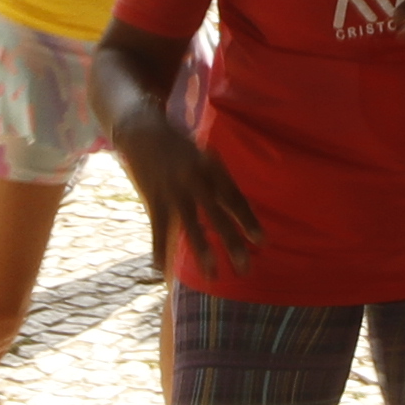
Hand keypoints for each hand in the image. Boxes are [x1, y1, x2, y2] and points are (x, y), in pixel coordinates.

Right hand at [109, 107, 263, 280]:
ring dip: (202, 252)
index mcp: (211, 167)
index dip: (248, 220)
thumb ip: (219, 181)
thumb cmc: (180, 146)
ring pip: (190, 225)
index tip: (262, 242)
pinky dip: (159, 248)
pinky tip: (161, 269)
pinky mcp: (153, 197)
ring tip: (212, 275)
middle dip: (231, 243)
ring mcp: (172, 189)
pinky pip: (158, 228)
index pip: (234, 197)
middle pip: (217, 215)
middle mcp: (194, 178)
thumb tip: (240, 209)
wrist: (142, 129)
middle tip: (245, 268)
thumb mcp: (204, 155)